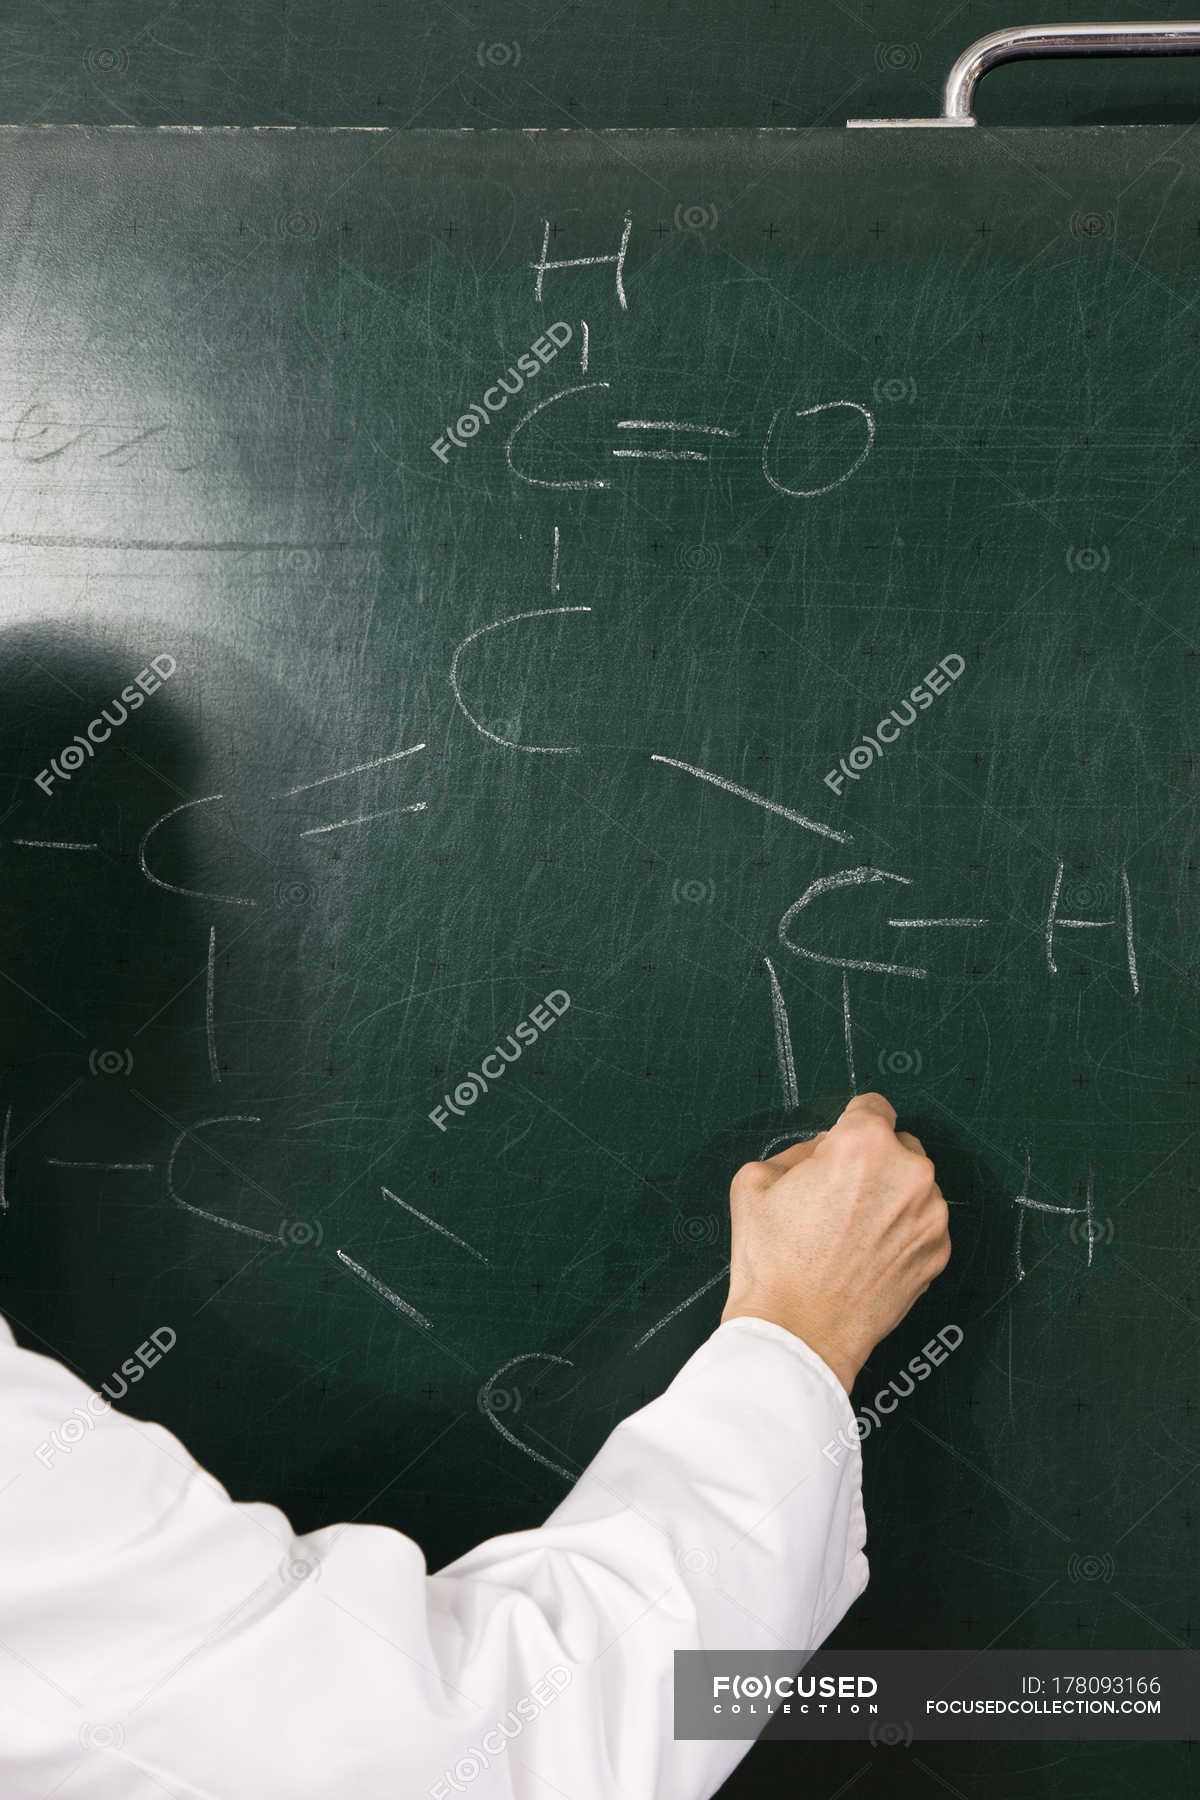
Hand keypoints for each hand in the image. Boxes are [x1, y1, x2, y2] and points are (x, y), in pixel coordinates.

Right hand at [721, 1092, 949, 1393]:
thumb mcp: (755, 1179)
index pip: (872, 1105)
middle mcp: (909, 1172)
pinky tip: (867, 1255)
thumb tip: (824, 1150)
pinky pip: (922, 1224)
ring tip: (850, 1232)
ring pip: (913, 1186)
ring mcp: (931, 1216)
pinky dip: (901, 1231)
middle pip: (898, 1145)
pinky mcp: (938, 1253)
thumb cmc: (772, 1260)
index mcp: (864, 1143)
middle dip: (872, 1161)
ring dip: (890, 1196)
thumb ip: (799, 1150)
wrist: (797, 1333)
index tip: (839, 1145)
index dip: (848, 1125)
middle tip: (838, 1195)